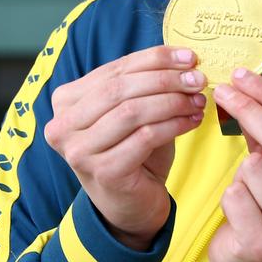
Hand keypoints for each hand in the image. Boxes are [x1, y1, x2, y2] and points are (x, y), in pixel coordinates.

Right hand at [43, 45, 206, 249]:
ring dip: (173, 102)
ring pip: (132, 111)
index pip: (115, 69)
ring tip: (198, 101)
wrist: (130, 205)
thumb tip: (183, 59)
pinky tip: (193, 122)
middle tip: (197, 79)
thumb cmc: (133, 151)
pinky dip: (174, 125)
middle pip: (121, 88)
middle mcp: (63, 125)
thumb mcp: (133, 111)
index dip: (155, 59)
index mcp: (66, 101)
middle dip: (166, 80)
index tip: (190, 57)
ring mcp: (79, 151)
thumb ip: (145, 83)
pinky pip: (145, 137)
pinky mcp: (103, 172)